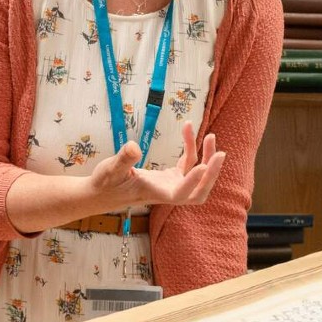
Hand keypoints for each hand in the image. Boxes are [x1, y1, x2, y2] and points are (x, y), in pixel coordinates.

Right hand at [87, 122, 225, 209]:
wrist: (101, 193)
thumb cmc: (105, 184)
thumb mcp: (109, 169)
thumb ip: (122, 159)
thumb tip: (133, 146)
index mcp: (156, 194)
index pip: (181, 193)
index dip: (193, 182)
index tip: (203, 165)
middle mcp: (168, 192)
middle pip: (199, 192)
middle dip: (212, 175)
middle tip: (220, 153)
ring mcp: (171, 185)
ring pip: (198, 175)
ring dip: (207, 157)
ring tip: (209, 135)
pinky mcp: (170, 178)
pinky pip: (187, 163)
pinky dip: (191, 147)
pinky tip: (186, 128)